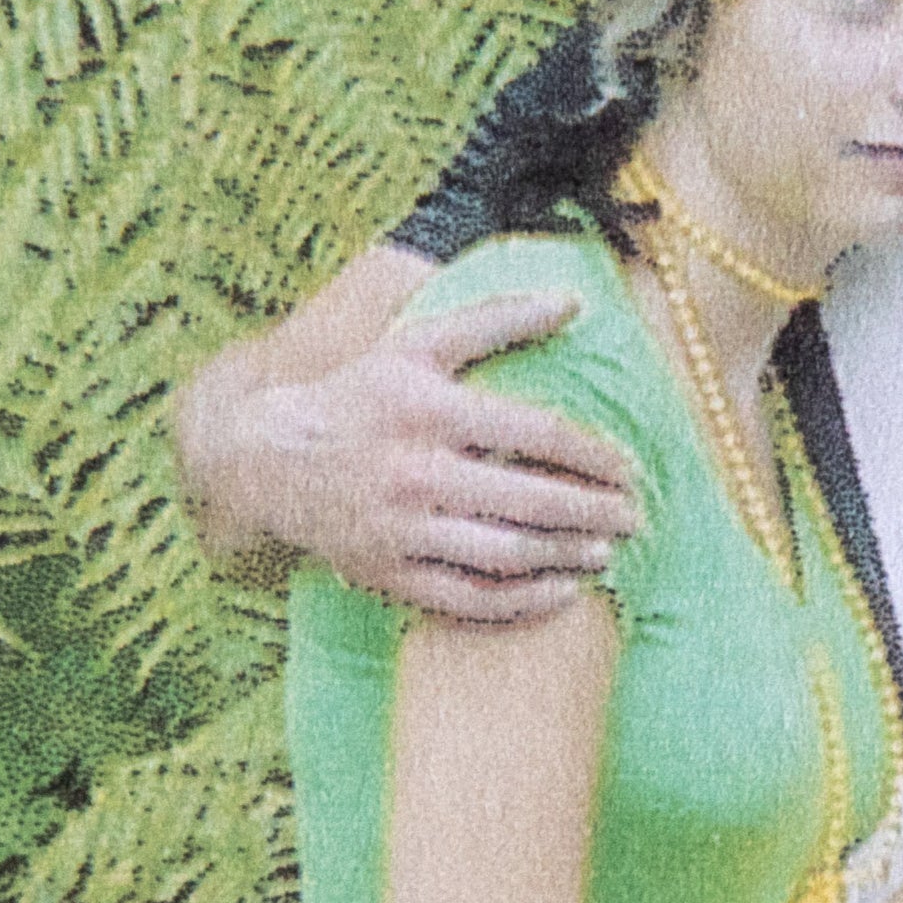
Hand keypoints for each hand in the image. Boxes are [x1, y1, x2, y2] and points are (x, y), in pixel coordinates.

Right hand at [245, 291, 640, 621]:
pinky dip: (523, 601)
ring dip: (568, 557)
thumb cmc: (360, 396)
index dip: (596, 456)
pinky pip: (468, 599)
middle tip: (636, 518)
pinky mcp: (388, 575)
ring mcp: (402, 530)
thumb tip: (574, 301)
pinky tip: (562, 590)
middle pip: (532, 501)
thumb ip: (498, 320)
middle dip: (597, 513)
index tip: (630, 470)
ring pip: (507, 554)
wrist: (266, 460)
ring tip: (607, 552)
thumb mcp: (419, 344)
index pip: (539, 436)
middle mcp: (417, 473)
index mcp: (431, 411)